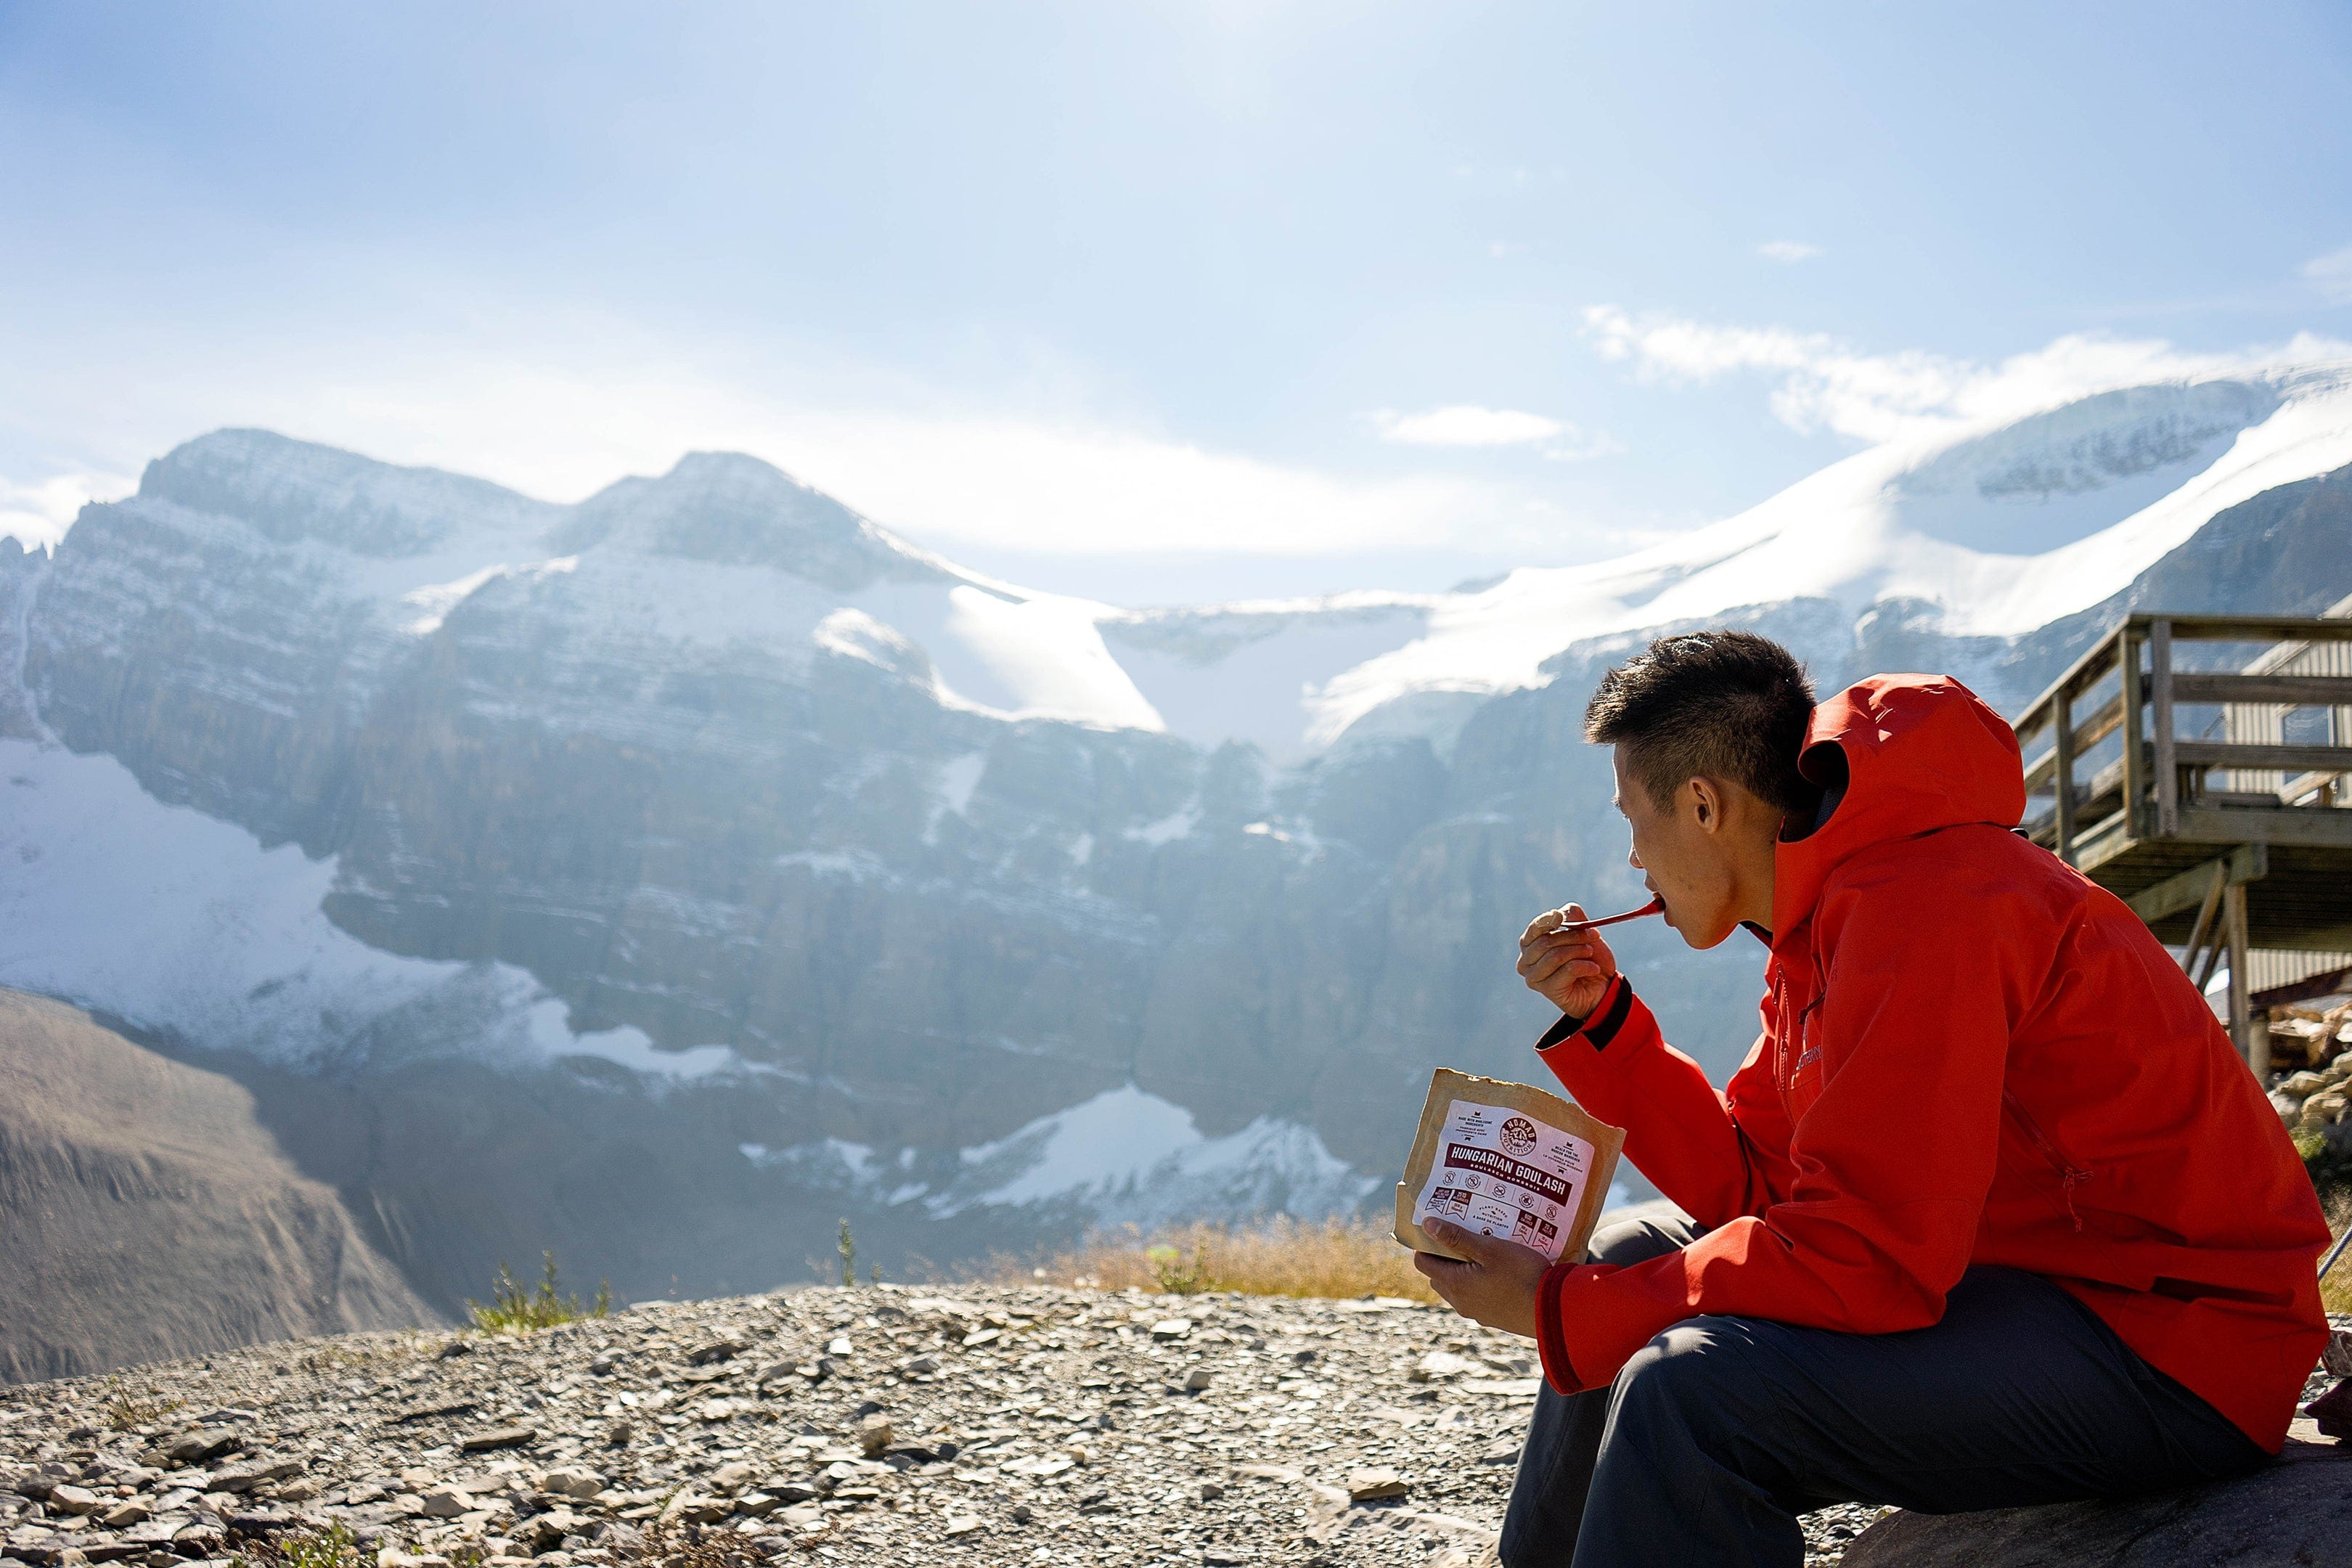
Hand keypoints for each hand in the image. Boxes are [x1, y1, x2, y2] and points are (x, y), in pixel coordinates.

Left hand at [1411, 1218, 1550, 1338]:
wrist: (1553, 1310)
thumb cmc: (1522, 1275)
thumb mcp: (1489, 1249)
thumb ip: (1457, 1237)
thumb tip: (1427, 1225)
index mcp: (1455, 1284)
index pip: (1423, 1263)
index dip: (1426, 1244)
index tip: (1439, 1229)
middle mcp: (1461, 1302)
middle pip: (1438, 1276)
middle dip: (1444, 1257)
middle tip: (1462, 1237)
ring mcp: (1477, 1313)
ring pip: (1457, 1288)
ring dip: (1462, 1271)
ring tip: (1482, 1252)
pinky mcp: (1493, 1318)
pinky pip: (1475, 1297)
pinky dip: (1477, 1284)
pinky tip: (1498, 1272)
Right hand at [1517, 903, 1619, 1020]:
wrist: (1603, 985)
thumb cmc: (1589, 957)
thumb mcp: (1583, 931)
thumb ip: (1572, 917)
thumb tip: (1560, 914)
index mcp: (1530, 943)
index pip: (1534, 928)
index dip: (1547, 920)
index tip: (1561, 917)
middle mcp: (1525, 961)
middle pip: (1546, 941)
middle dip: (1574, 936)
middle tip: (1594, 935)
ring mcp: (1534, 977)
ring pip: (1556, 956)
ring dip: (1579, 951)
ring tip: (1591, 954)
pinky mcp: (1547, 990)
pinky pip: (1567, 970)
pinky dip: (1585, 966)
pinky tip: (1593, 969)